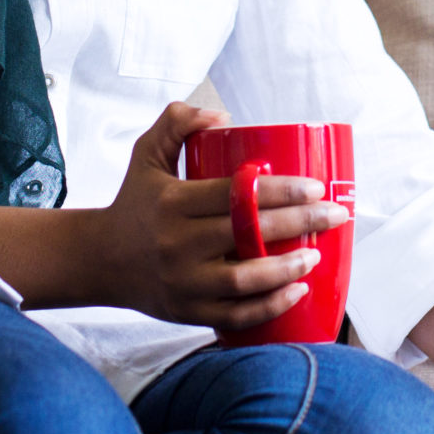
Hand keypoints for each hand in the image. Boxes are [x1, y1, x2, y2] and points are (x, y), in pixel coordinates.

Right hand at [87, 103, 350, 332]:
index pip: (235, 194)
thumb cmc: (134, 202)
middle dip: (300, 223)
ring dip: (286, 269)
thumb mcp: (147, 154)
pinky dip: (268, 307)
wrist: (98, 260)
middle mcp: (176, 244)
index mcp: (172, 203)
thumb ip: (177, 123)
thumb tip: (223, 118)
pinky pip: (234, 316)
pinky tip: (297, 291)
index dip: (280, 191)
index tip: (315, 187)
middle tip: (335, 215)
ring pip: (243, 281)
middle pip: (248, 234)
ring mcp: (182, 282)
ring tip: (315, 255)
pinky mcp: (186, 312)